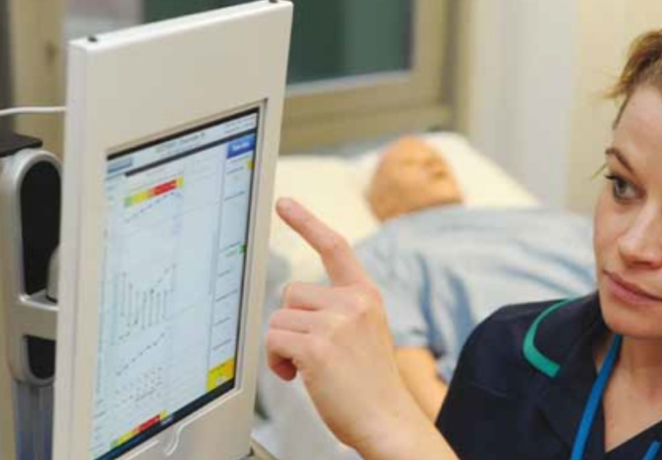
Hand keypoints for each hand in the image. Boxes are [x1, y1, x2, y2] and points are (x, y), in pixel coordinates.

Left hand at [266, 198, 448, 457]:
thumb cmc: (371, 385)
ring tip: (307, 368)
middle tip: (310, 353)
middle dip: (292, 323)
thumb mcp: (365, 333)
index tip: (285, 203)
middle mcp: (353, 302)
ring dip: (283, 346)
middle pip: (291, 293)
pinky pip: (274, 341)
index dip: (306, 222)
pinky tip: (297, 377)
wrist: (388, 421)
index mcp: (366, 295)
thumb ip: (340, 310)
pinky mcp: (317, 346)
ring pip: (278, 319)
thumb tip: (294, 304)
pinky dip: (277, 362)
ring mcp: (336, 322)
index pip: (334, 247)